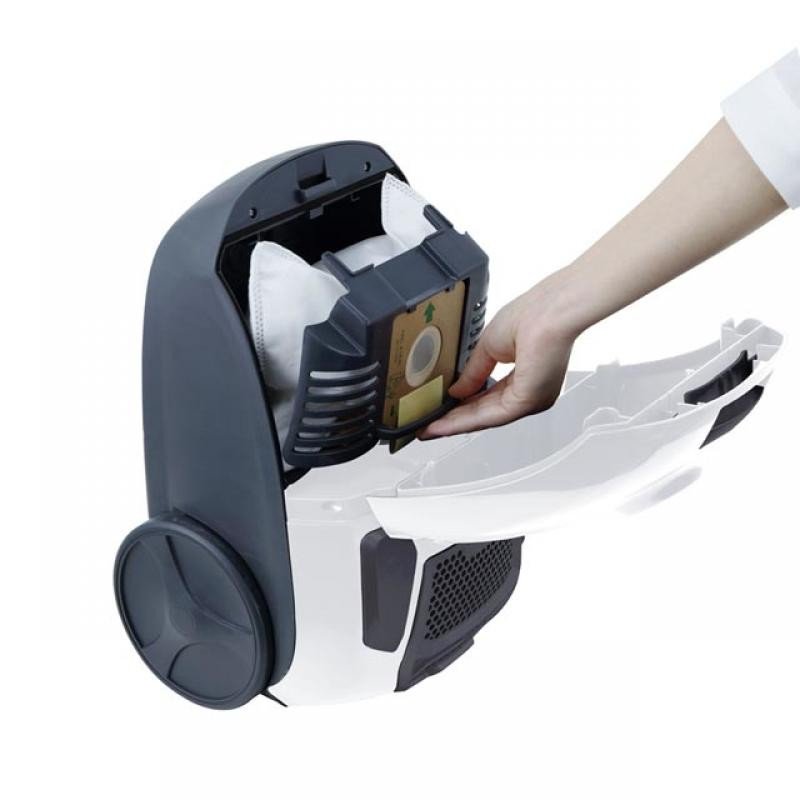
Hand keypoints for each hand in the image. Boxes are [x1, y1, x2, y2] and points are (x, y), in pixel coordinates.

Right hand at [419, 274, 577, 437]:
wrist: (552, 310)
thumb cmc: (535, 314)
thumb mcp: (490, 346)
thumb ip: (473, 372)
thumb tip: (456, 391)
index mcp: (526, 375)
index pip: (489, 397)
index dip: (462, 406)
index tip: (441, 412)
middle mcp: (531, 391)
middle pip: (485, 413)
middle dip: (454, 420)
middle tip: (430, 427)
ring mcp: (531, 399)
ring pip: (485, 418)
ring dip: (454, 425)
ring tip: (431, 429)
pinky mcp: (527, 401)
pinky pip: (489, 416)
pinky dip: (463, 421)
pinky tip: (445, 424)